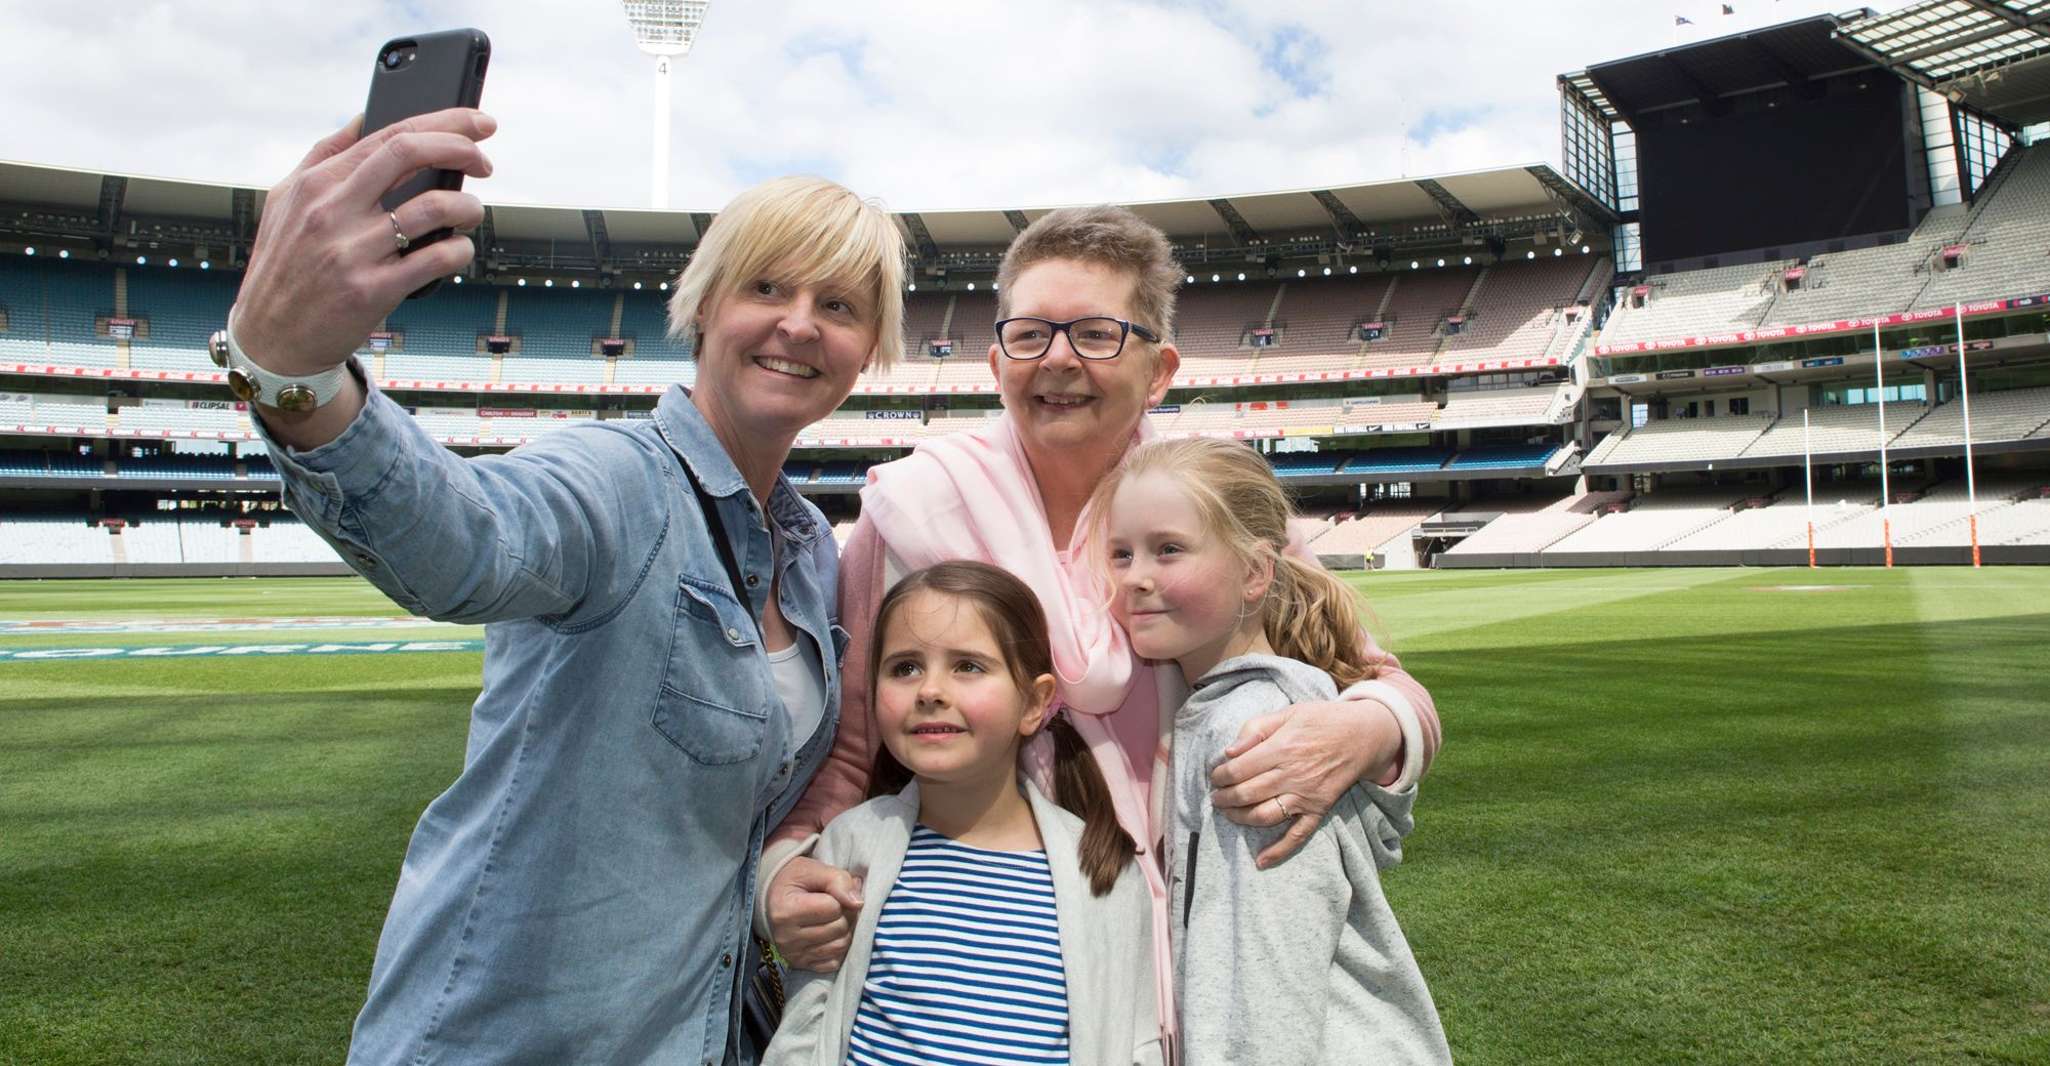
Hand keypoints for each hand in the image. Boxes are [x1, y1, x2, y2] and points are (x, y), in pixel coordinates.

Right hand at [234, 108, 495, 375]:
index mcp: (316, 184)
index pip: (389, 135)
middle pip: (411, 154)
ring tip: (470, 212)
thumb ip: (323, 156)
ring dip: (468, 206)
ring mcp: (353, 251)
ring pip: (434, 207)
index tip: (476, 123)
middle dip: (462, 149)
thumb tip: (364, 118)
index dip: (443, 122)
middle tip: (484, 162)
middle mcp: (332, 211)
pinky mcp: (372, 291)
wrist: (269, 339)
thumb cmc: (284, 267)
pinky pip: (437, 258)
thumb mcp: (285, 202)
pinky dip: (461, 249)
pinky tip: (459, 249)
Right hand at [766, 856, 863, 972]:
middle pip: (840, 928)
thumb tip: (858, 903)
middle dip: (845, 913)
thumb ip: (837, 880)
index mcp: (786, 911)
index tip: (830, 891)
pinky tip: (829, 934)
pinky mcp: (800, 965)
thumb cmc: (793, 882)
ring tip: (834, 918)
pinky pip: (834, 962)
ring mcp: (793, 955)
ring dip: (845, 930)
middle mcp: (787, 938)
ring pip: (841, 946)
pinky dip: (837, 948)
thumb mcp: (812, 870)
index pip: (834, 908)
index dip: (840, 896)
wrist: (771, 899)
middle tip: (836, 903)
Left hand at [1208, 698, 1399, 867]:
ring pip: (1265, 816)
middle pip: (1246, 794)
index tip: (1215, 776)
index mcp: (1281, 749)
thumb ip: (1256, 729)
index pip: (1238, 769)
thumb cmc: (1322, 720)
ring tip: (1227, 813)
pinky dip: (1279, 851)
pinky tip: (1260, 861)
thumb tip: (1229, 752)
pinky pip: (1298, 836)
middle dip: (1223, 798)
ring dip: (1240, 819)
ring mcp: (1306, 796)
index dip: (1220, 775)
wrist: (1363, 735)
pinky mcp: (1319, 810)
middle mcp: (1292, 775)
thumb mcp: (1288, 712)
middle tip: (1215, 796)